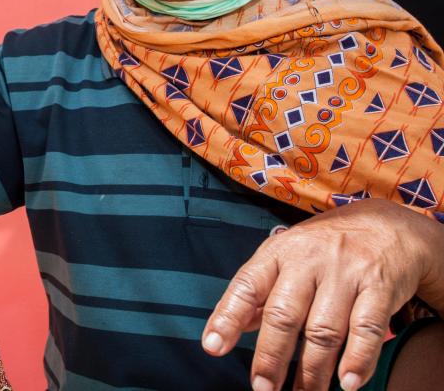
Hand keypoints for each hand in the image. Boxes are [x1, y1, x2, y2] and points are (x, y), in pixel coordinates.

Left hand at [201, 198, 443, 390]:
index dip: (228, 317)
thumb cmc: (325, 248)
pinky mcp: (379, 287)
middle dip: (270, 357)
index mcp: (277, 253)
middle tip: (263, 388)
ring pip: (323, 329)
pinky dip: (358, 360)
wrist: (387, 225)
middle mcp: (308, 260)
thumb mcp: (286, 257)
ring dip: (312, 371)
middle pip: (283, 314)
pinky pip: (366, 329)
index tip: (212, 347)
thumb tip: (232, 328)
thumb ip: (260, 293)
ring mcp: (345, 272)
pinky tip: (348, 383)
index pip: (246, 286)